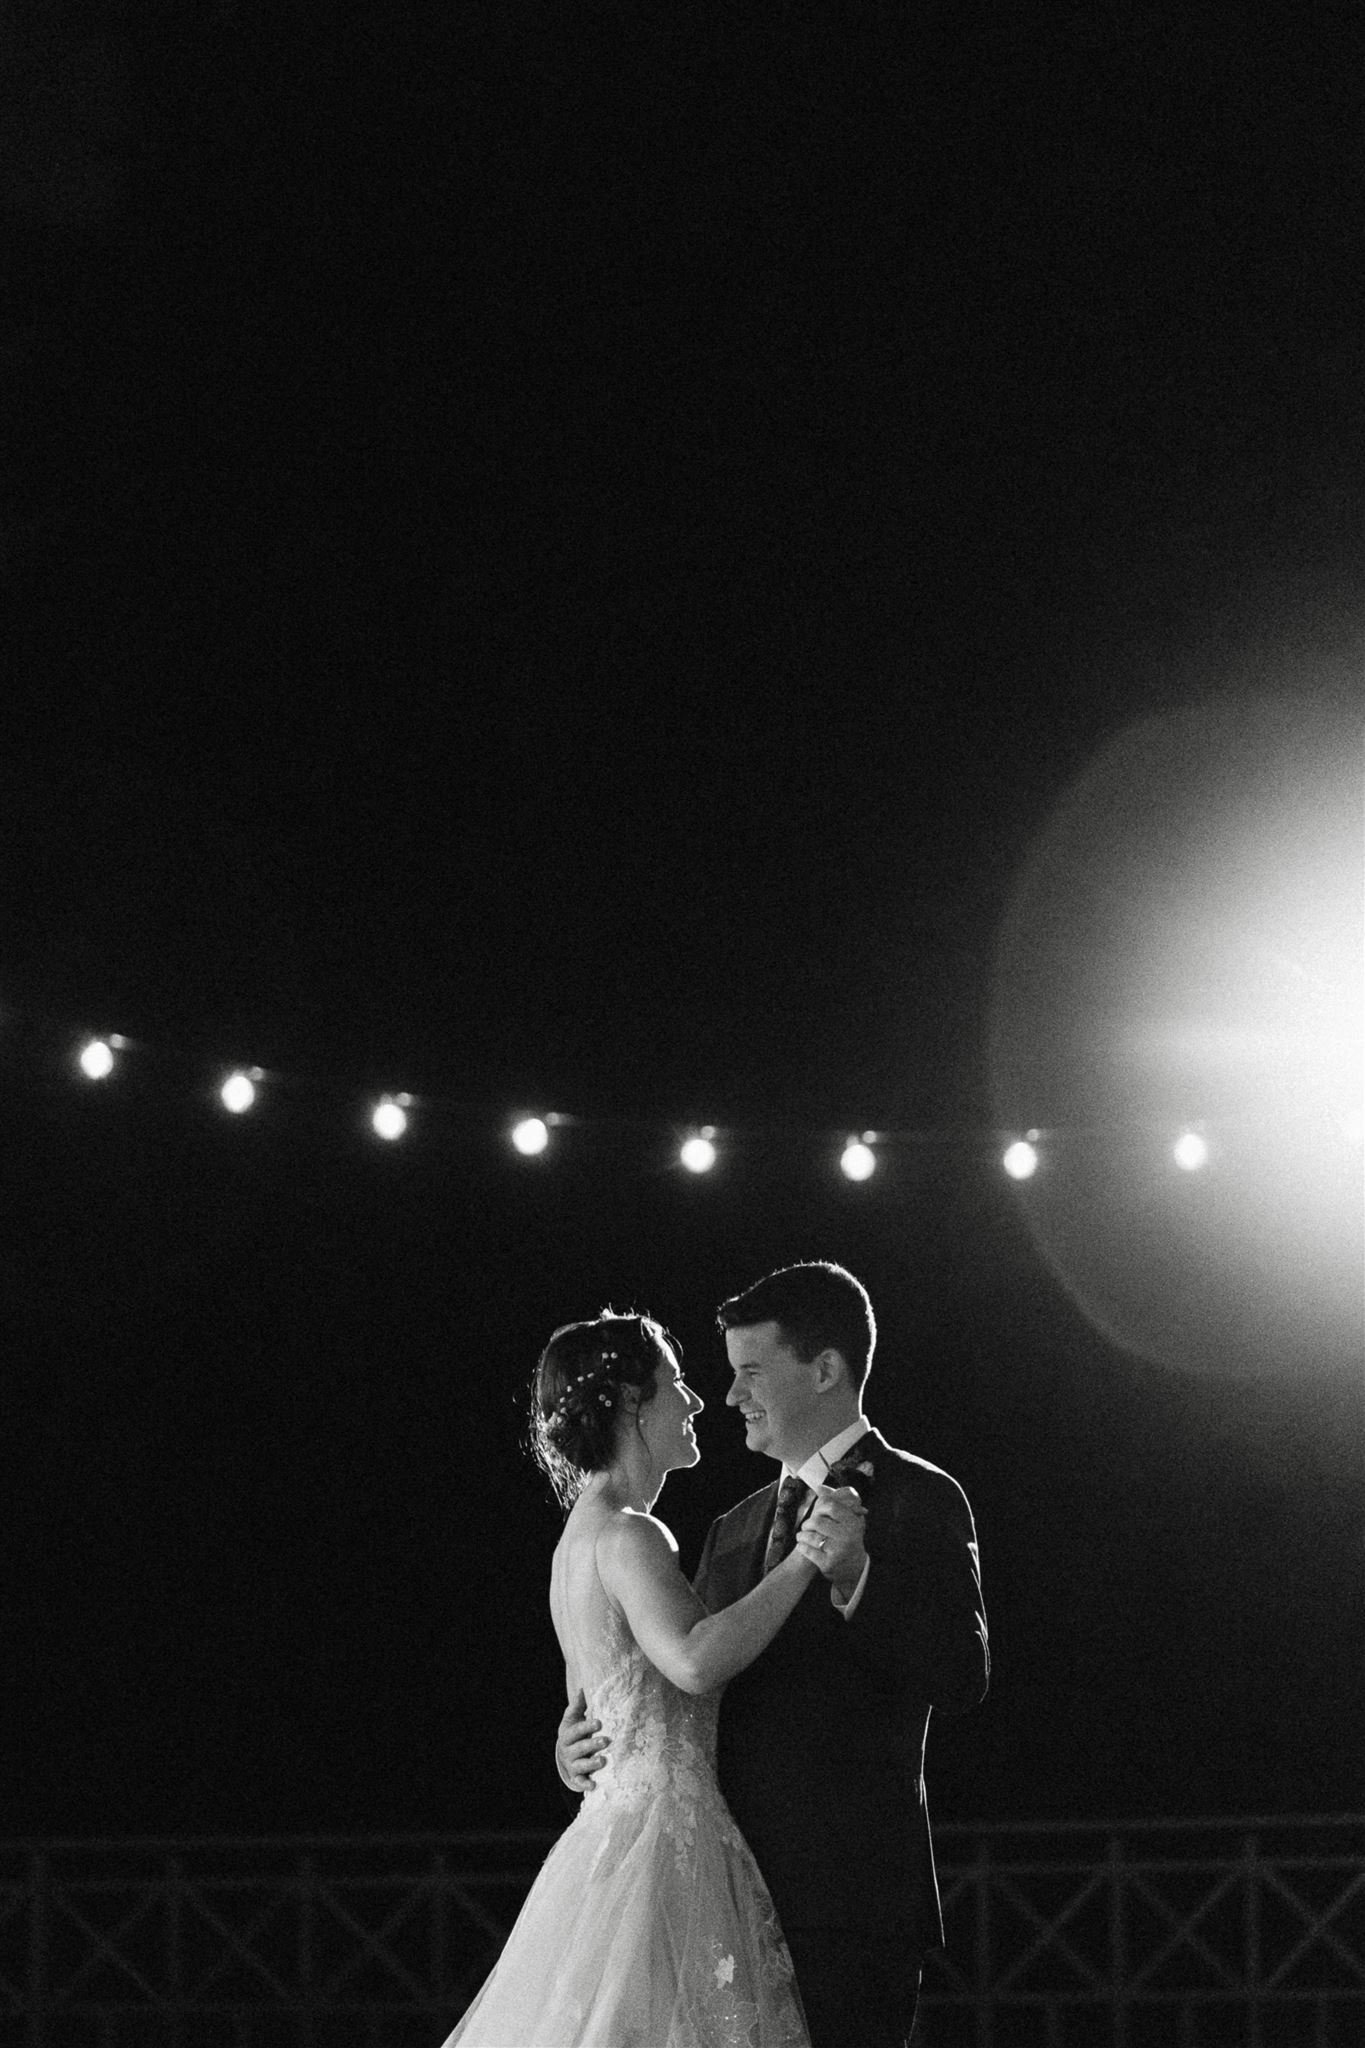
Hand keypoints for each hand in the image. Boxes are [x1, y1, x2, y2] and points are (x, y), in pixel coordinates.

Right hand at [556, 1688, 608, 1793]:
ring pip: (580, 1765)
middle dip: (592, 1744)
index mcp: (567, 1735)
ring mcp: (572, 1765)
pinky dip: (586, 1784)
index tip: (599, 1722)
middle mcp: (568, 1751)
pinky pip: (580, 1782)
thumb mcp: (572, 1719)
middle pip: (579, 1748)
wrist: (565, 1754)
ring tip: (603, 1760)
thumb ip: (578, 1706)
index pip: (576, 1731)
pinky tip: (594, 1785)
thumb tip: (582, 1688)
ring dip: (591, 1764)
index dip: (587, 1727)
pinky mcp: (576, 1777)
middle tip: (606, 1740)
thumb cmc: (574, 1732)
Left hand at [795, 1483, 867, 1598]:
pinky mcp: (828, 1564)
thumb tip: (820, 1487)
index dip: (819, 1507)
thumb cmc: (848, 1538)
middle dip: (807, 1523)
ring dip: (801, 1535)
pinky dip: (801, 1546)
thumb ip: (835, 1501)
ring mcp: (838, 1551)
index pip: (831, 1505)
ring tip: (802, 1536)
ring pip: (810, 1536)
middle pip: (817, 1521)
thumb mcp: (848, 1520)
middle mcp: (847, 1536)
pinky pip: (807, 1550)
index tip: (817, 1512)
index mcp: (853, 1522)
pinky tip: (802, 1545)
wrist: (854, 1568)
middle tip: (806, 1526)